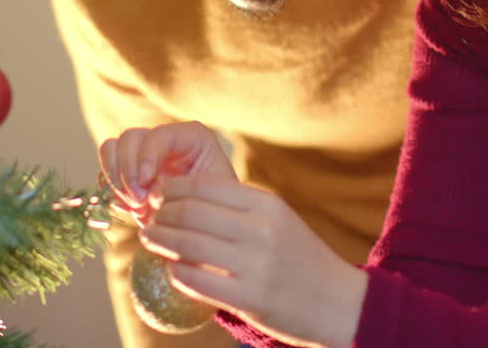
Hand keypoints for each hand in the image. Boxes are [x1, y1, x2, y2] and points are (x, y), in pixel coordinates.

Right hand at [99, 121, 235, 225]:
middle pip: (130, 138)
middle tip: (139, 202)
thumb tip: (149, 196)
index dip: (147, 156)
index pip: (159, 135)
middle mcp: (164, 140)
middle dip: (128, 171)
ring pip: (111, 148)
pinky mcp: (128, 172)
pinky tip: (126, 207)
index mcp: (191, 138)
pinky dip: (109, 188)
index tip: (146, 183)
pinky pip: (106, 170)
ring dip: (115, 178)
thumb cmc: (220, 207)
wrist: (213, 225)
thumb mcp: (213, 196)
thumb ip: (186, 191)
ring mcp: (143, 154)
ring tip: (133, 205)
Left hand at [141, 175, 367, 347]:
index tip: (160, 195)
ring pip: (187, 244)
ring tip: (150, 238)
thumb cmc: (299, 257)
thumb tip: (185, 192)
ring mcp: (254, 264)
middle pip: (189, 212)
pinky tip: (171, 268)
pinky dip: (175, 270)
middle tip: (151, 218)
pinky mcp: (248, 297)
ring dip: (160, 239)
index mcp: (266, 204)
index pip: (204, 186)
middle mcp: (260, 230)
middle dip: (161, 213)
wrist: (337, 301)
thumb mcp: (277, 218)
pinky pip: (194, 279)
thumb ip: (238, 205)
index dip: (173, 189)